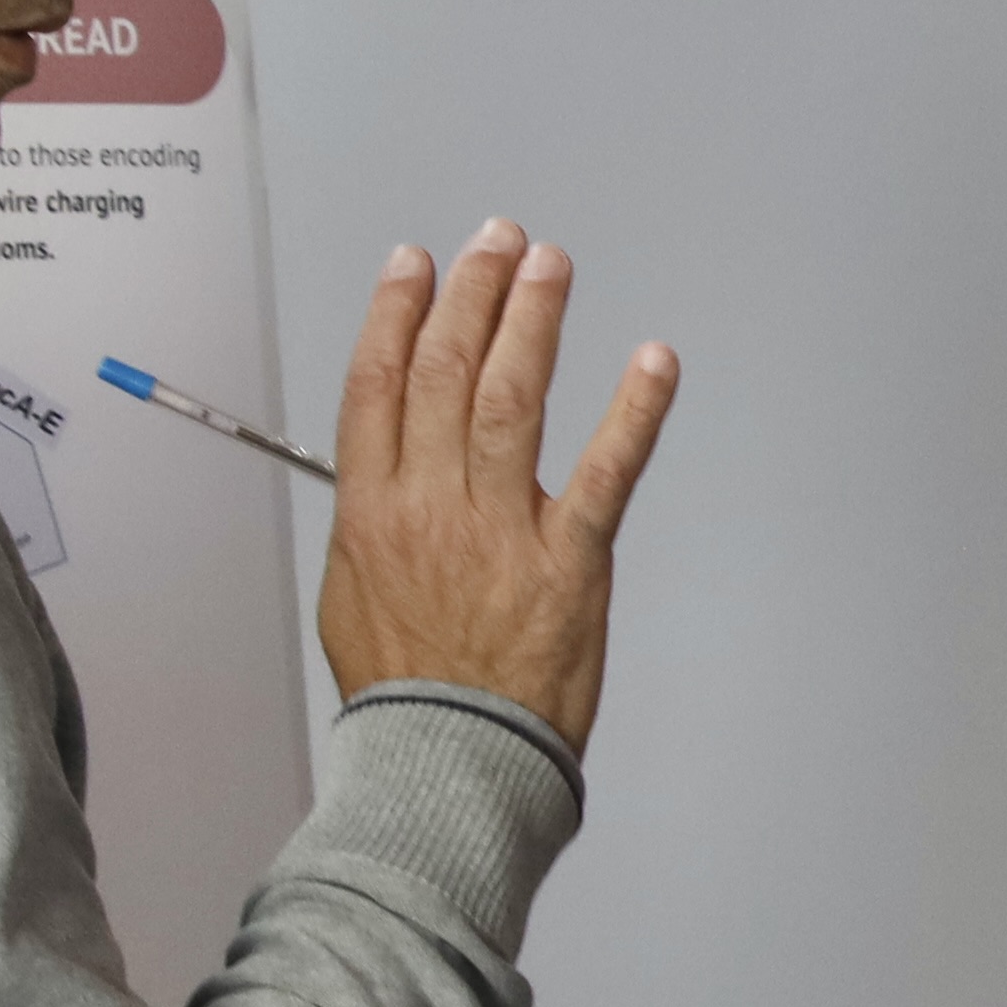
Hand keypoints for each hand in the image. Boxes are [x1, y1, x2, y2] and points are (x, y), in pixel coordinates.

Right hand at [313, 220, 678, 748]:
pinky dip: (633, 412)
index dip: (396, 313)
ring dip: (532, 323)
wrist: (445, 765)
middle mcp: (430, 506)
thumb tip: (382, 479)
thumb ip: (373, 524)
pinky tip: (653, 362)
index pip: (377, 385)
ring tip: (549, 265)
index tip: (414, 264)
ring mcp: (500, 530)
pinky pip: (604, 472)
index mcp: (372, 511)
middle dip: (472, 295)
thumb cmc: (406, 694)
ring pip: (511, 400)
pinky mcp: (568, 563)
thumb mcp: (353, 597)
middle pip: (444, 372)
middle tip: (498, 241)